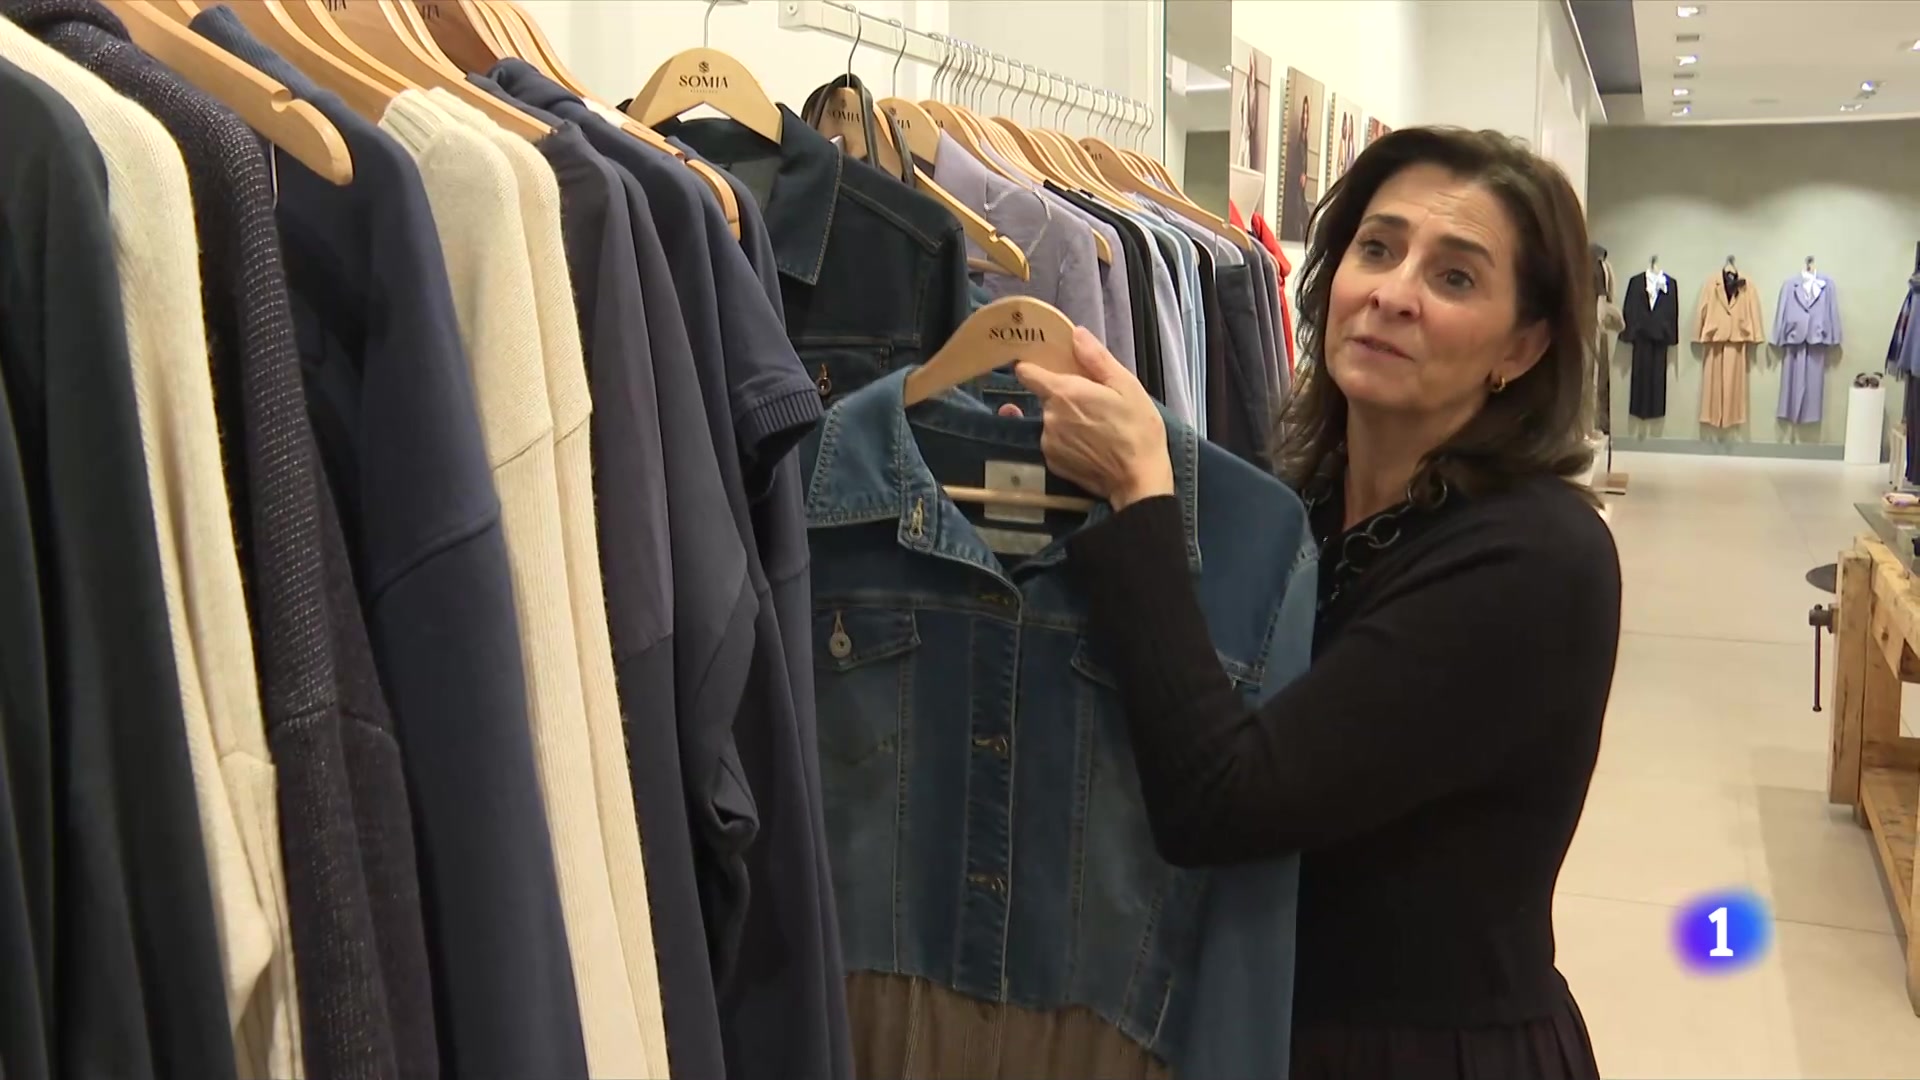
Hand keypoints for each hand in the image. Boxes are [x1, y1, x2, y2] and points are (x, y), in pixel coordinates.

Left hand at [1011, 327, 1174, 509]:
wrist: (1139, 480)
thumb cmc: (1137, 429)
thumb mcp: (1126, 386)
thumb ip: (1096, 359)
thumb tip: (1076, 334)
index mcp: (1063, 393)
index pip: (1027, 372)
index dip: (1034, 366)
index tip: (1047, 366)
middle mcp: (1048, 417)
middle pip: (1046, 398)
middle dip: (1064, 396)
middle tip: (1093, 402)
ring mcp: (1048, 443)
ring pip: (1051, 421)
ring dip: (1066, 420)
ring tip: (1097, 427)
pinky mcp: (1053, 463)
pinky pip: (1055, 443)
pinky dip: (1068, 442)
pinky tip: (1091, 446)